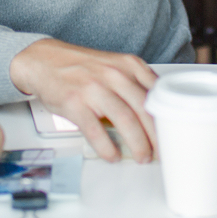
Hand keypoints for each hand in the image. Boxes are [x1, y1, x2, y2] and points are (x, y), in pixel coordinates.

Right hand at [10, 39, 157, 162]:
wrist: (44, 60)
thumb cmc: (81, 67)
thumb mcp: (114, 65)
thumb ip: (135, 84)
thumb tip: (156, 112)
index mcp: (128, 65)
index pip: (157, 93)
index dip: (167, 117)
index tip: (172, 133)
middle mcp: (114, 74)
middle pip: (144, 109)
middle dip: (157, 135)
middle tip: (162, 152)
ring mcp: (94, 88)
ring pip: (125, 120)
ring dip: (138, 143)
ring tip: (143, 157)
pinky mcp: (75, 103)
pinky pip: (95, 130)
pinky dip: (107, 147)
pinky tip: (113, 155)